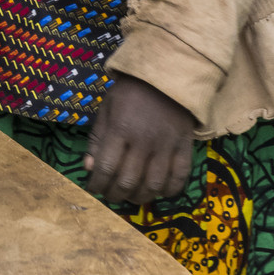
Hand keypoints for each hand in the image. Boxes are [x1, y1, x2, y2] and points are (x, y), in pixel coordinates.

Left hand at [85, 76, 197, 206]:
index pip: (106, 167)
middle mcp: (144, 141)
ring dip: (139, 198)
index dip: (97, 184)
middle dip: (115, 195)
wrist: (166, 77)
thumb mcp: (107, 108)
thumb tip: (89, 168)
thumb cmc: (131, 93)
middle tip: (110, 196)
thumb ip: (97, 139)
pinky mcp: (185, 148)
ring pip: (153, 186)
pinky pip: (179, 179)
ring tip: (131, 196)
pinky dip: (168, 191)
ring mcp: (166, 147)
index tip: (92, 189)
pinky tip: (158, 191)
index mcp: (121, 128)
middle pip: (128, 181)